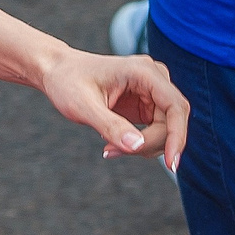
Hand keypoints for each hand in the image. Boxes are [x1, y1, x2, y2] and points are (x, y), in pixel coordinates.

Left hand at [35, 45, 188, 169]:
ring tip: (107, 147)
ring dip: (141, 146)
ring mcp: (151, 91)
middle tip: (112, 152)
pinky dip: (137, 143)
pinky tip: (112, 143)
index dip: (177, 136)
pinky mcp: (146, 104)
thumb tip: (138, 146)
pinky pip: (154, 131)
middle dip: (149, 144)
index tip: (171, 163)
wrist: (57, 71)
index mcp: (143, 71)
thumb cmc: (67, 81)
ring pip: (164, 130)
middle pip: (171, 122)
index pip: (176, 106)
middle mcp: (154, 78)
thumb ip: (110, 126)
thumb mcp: (84, 106)